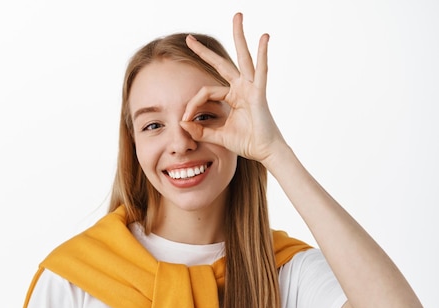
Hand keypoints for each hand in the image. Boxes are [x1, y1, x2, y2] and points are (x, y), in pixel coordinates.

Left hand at [181, 13, 285, 163]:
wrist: (264, 151)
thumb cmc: (246, 142)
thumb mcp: (217, 136)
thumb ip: (200, 130)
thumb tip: (181, 125)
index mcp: (231, 96)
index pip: (205, 92)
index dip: (192, 104)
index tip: (184, 120)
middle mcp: (240, 88)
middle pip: (220, 63)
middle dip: (204, 51)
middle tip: (189, 38)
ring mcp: (250, 87)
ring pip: (242, 57)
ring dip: (239, 36)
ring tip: (237, 16)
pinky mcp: (259, 93)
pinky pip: (261, 70)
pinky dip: (263, 54)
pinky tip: (264, 38)